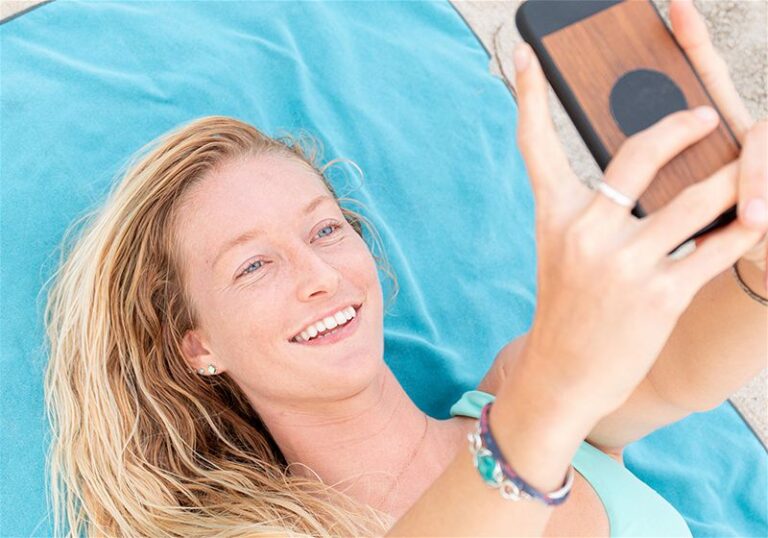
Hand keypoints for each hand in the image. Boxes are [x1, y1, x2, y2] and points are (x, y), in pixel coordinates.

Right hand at [510, 41, 763, 418]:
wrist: (564, 375)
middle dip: (685, 123)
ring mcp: (622, 264)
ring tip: (748, 171)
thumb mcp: (563, 252)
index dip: (528, 95)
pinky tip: (753, 219)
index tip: (522, 53)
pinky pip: (715, 248)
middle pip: (642, 152)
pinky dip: (741, 230)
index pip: (535, 145)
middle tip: (709, 114)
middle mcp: (584, 232)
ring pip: (698, 199)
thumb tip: (637, 171)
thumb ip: (590, 209)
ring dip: (734, 180)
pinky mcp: (659, 296)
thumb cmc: (568, 307)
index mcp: (554, 216)